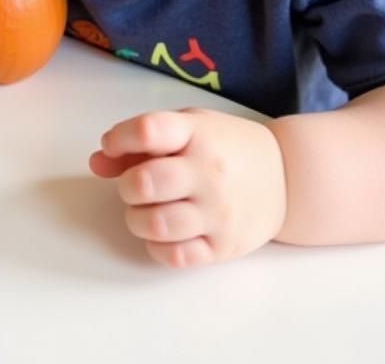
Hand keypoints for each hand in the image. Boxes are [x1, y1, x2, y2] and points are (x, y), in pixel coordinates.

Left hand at [89, 108, 286, 267]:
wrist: (287, 177)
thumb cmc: (224, 147)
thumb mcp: (188, 128)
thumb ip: (139, 142)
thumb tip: (97, 162)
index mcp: (197, 134)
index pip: (147, 130)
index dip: (118, 138)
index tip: (113, 146)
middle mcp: (208, 172)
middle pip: (145, 182)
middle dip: (127, 186)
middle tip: (134, 186)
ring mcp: (218, 211)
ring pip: (156, 224)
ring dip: (137, 219)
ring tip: (146, 210)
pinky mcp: (225, 246)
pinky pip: (176, 256)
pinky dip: (157, 247)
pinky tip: (163, 233)